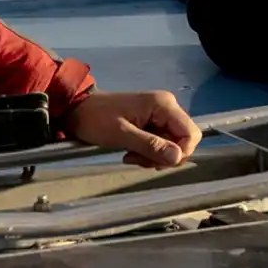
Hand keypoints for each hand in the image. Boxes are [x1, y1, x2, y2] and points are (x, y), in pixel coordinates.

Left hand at [62, 90, 201, 169]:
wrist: (77, 108)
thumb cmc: (96, 119)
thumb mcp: (122, 134)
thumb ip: (151, 145)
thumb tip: (178, 158)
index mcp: (163, 104)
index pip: (191, 133)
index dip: (181, 152)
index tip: (157, 162)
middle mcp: (167, 106)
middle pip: (183, 140)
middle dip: (164, 156)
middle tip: (139, 161)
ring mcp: (160, 114)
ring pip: (172, 144)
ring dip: (154, 156)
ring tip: (131, 156)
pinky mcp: (152, 121)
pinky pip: (161, 142)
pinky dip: (149, 152)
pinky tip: (132, 153)